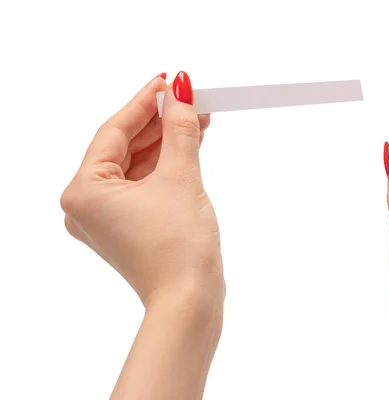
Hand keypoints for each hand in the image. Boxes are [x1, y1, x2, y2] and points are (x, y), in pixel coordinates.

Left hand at [60, 71, 222, 398]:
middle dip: (160, 121)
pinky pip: (144, 183)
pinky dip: (166, 165)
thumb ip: (180, 130)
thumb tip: (181, 95)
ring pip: (137, 164)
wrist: (190, 300)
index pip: (114, 130)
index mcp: (84, 191)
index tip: (168, 80)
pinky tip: (187, 146)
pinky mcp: (129, 226)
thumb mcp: (181, 176)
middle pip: (125, 146)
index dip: (145, 101)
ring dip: (167, 142)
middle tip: (188, 97)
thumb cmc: (178, 250)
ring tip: (196, 118)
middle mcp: (88, 205)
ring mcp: (108, 218)